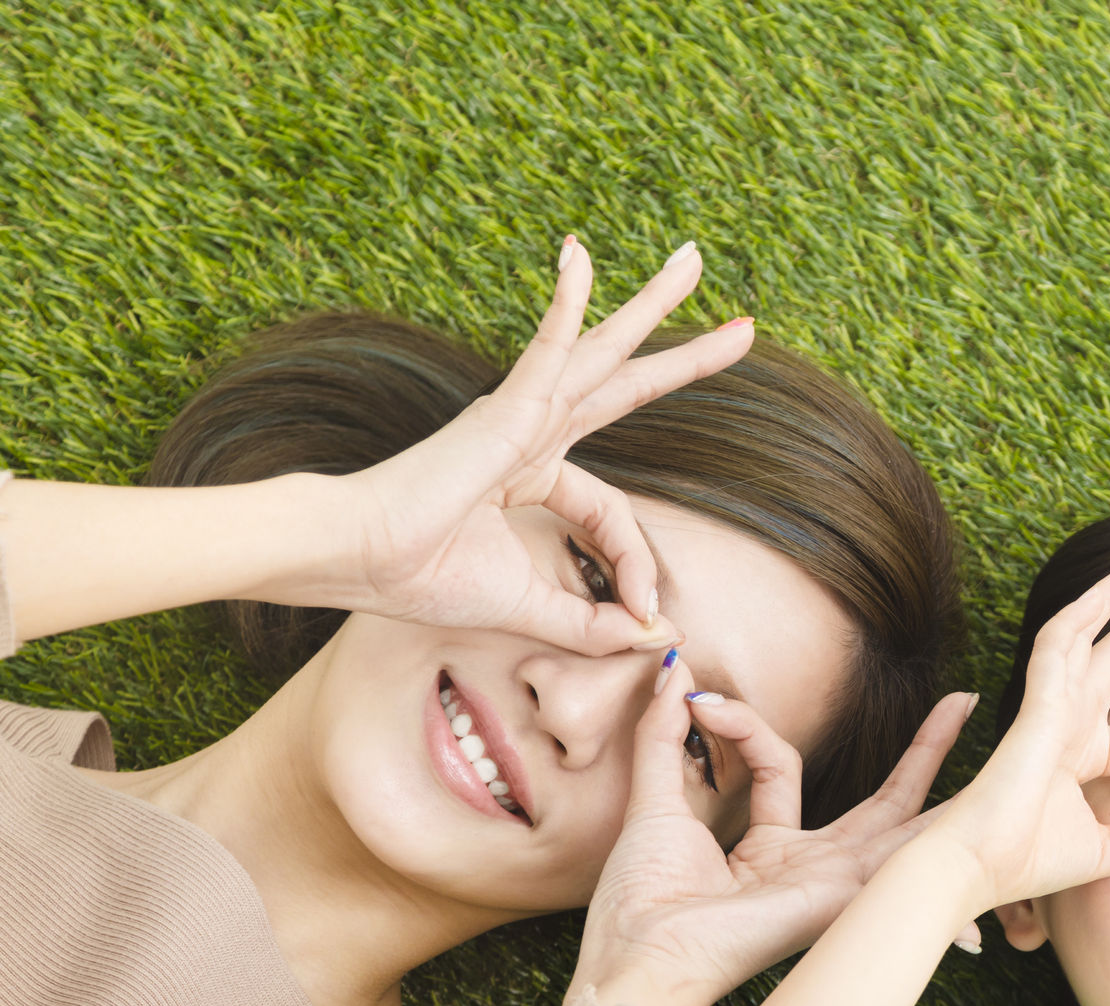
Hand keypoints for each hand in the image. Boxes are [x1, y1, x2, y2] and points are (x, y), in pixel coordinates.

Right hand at [312, 237, 753, 651]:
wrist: (358, 562)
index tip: (646, 611)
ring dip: (650, 307)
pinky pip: (547, 349)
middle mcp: (531, 431)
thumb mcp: (531, 609)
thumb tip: (656, 634)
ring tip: (693, 263)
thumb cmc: (422, 579)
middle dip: (685, 353)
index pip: (614, 514)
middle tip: (743, 325)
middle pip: (626, 383)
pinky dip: (566, 306)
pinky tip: (578, 259)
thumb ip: (593, 624)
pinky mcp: (502, 410)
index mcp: (532, 473)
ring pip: (603, 352)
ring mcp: (517, 414)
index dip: (638, 565)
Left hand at [570, 662, 975, 1005]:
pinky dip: (939, 821)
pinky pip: (898, 849)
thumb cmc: (640, 903)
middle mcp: (815, 871)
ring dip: (939, 764)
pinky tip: (980, 804)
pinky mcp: (842, 894)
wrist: (639, 955)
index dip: (746, 724)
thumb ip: (665, 737)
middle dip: (925, 751)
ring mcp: (836, 885)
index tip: (699, 700)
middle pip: (887, 801)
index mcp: (771, 854)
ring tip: (973, 711)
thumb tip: (674, 671)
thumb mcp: (656, 801)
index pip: (782, 765)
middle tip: (961, 701)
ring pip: (906, 818)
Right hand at [922, 557, 1109, 915]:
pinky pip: (1057, 646)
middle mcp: (1065, 727)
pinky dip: (1078, 617)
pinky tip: (1106, 592)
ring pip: (1080, 637)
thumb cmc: (1026, 862)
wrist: (975, 866)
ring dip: (1109, 600)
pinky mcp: (1034, 706)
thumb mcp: (1109, 851)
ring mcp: (1047, 711)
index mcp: (1079, 759)